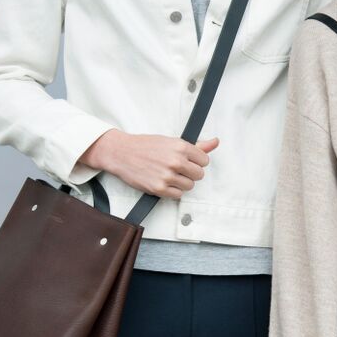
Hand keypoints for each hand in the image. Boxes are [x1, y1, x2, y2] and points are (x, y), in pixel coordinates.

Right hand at [80, 129, 217, 198]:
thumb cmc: (146, 145)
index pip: (204, 160)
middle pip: (199, 175)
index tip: (187, 160)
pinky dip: (173, 190)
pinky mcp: (159, 189)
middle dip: (190, 172)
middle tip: (178, 168)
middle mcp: (175, 161)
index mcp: (180, 147)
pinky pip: (178, 194)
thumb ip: (196, 145)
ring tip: (169, 174)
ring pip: (189, 186)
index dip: (196, 161)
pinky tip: (164, 182)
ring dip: (182, 182)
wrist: (121, 152)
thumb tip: (216, 142)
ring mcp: (167, 176)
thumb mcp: (171, 141)